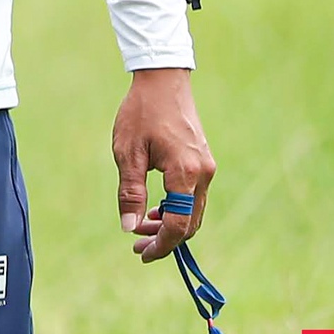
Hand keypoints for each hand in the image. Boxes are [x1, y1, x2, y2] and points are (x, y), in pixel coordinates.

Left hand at [113, 67, 214, 262]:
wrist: (163, 80)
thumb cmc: (141, 113)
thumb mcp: (127, 153)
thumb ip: (130, 192)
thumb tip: (129, 227)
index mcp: (185, 173)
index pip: (178, 225)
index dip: (161, 245)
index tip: (141, 253)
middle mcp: (203, 174)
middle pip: (189, 223)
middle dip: (165, 238)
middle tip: (137, 244)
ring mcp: (206, 167)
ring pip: (193, 211)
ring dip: (170, 224)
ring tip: (142, 226)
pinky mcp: (203, 161)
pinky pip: (194, 197)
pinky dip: (177, 208)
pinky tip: (155, 208)